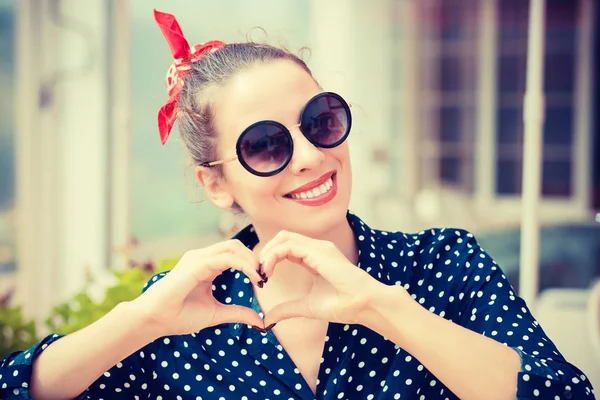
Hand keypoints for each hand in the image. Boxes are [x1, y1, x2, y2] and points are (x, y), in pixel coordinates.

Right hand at [134, 240, 264, 337]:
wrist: (155, 320)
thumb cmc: (179, 315)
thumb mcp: (216, 313)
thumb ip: (238, 313)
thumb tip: (261, 322)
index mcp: (206, 265)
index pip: (234, 254)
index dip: (251, 263)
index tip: (263, 281)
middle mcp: (202, 257)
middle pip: (236, 246)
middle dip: (254, 259)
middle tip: (264, 277)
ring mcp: (198, 258)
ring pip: (233, 247)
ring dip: (251, 260)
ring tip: (260, 278)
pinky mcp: (196, 264)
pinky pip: (226, 258)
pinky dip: (243, 265)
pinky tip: (253, 277)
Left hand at [259, 231, 384, 326]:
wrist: (363, 306)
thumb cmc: (342, 305)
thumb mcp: (307, 307)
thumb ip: (287, 309)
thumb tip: (268, 318)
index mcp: (315, 257)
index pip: (286, 247)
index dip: (270, 258)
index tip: (262, 278)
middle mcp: (317, 248)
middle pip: (283, 237)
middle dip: (265, 252)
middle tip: (258, 273)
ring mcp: (319, 247)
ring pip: (284, 237)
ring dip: (267, 253)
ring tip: (262, 273)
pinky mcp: (319, 252)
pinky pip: (288, 246)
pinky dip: (272, 256)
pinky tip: (268, 272)